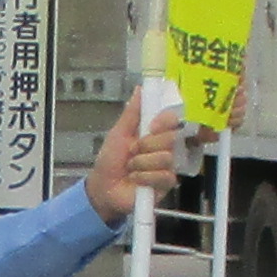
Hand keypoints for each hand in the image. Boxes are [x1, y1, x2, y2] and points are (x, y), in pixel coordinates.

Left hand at [82, 88, 188, 221]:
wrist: (104, 187)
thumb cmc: (110, 160)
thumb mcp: (118, 133)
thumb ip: (131, 113)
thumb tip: (140, 89)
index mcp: (154, 132)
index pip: (172, 120)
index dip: (165, 121)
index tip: (151, 127)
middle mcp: (164, 147)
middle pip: (171, 138)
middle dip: (146, 145)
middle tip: (132, 151)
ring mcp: (167, 165)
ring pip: (166, 158)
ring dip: (142, 163)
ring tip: (131, 167)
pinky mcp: (166, 183)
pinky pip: (165, 176)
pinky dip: (145, 177)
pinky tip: (136, 179)